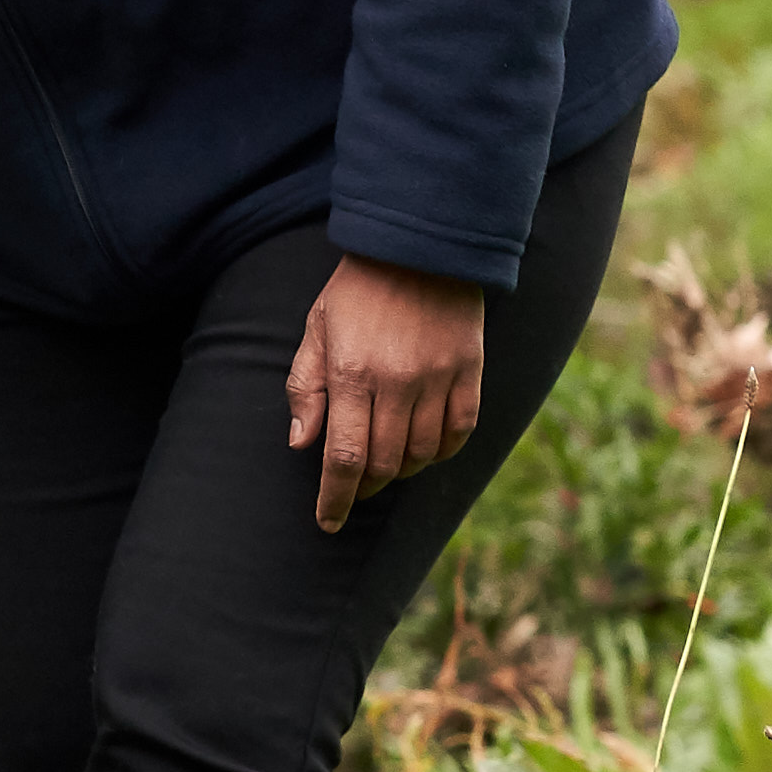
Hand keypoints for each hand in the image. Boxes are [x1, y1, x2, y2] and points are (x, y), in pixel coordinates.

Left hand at [286, 250, 486, 532]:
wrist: (420, 247)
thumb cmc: (356, 291)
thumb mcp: (316, 329)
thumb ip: (305, 387)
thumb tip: (300, 444)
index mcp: (351, 373)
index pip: (343, 456)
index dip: (334, 498)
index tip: (327, 523)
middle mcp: (396, 383)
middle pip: (383, 462)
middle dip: (363, 487)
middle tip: (352, 491)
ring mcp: (438, 378)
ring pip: (422, 454)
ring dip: (401, 471)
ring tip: (384, 468)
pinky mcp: (470, 371)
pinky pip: (460, 431)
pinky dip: (442, 451)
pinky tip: (425, 451)